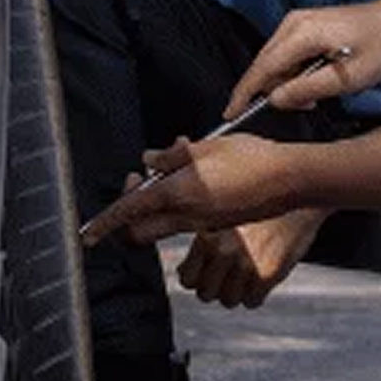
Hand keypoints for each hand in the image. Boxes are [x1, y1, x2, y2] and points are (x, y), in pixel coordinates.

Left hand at [78, 134, 297, 246]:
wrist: (292, 181)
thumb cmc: (254, 158)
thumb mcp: (207, 148)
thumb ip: (172, 157)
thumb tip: (148, 161)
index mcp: (180, 193)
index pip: (131, 211)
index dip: (106, 222)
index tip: (89, 233)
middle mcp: (188, 216)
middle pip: (141, 231)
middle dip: (129, 217)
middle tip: (137, 187)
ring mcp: (204, 226)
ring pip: (164, 227)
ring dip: (156, 210)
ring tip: (172, 177)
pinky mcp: (218, 227)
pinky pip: (187, 225)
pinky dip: (180, 210)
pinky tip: (196, 184)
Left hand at [176, 208, 326, 308]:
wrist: (297, 188)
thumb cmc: (255, 200)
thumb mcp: (218, 211)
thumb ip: (200, 241)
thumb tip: (181, 272)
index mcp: (206, 236)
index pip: (187, 279)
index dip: (198, 278)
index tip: (208, 271)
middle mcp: (223, 252)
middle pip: (206, 294)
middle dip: (216, 286)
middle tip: (229, 272)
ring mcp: (246, 264)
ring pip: (229, 300)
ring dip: (236, 291)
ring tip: (246, 273)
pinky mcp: (269, 274)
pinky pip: (252, 301)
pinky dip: (256, 294)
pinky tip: (261, 275)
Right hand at [226, 0, 380, 117]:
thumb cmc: (378, 48)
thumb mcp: (346, 79)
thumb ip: (306, 90)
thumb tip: (274, 99)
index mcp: (303, 34)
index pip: (263, 68)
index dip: (245, 93)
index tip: (231, 113)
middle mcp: (293, 23)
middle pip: (264, 64)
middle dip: (274, 90)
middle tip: (306, 105)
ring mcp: (297, 21)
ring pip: (275, 61)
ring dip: (288, 82)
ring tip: (319, 92)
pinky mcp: (302, 24)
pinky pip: (285, 54)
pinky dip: (294, 71)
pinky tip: (317, 78)